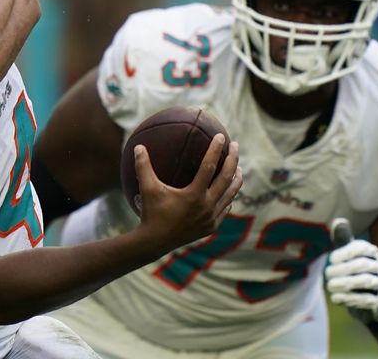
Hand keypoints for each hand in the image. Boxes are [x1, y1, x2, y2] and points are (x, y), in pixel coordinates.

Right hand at [134, 135, 241, 254]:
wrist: (155, 242)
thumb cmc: (151, 213)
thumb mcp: (147, 188)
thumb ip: (143, 166)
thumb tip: (138, 146)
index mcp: (194, 195)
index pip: (209, 167)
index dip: (215, 150)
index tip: (221, 136)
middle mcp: (206, 206)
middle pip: (226, 179)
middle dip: (233, 160)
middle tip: (235, 146)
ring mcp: (211, 218)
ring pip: (230, 194)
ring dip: (236, 179)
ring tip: (239, 168)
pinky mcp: (211, 227)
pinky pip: (225, 209)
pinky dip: (229, 198)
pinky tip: (229, 192)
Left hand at [325, 238, 377, 322]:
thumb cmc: (359, 270)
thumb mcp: (352, 254)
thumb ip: (344, 239)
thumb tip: (338, 220)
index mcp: (371, 252)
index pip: (360, 248)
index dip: (344, 252)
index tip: (331, 259)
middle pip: (362, 265)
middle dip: (342, 269)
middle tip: (327, 274)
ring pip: (364, 281)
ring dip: (344, 283)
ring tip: (330, 286)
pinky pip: (365, 299)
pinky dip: (349, 299)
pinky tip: (336, 298)